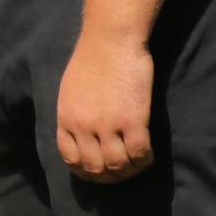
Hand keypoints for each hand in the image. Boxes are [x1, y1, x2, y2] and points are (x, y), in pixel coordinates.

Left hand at [56, 33, 155, 182]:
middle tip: (122, 173)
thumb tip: (82, 134)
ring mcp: (107, 125)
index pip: (71, 159)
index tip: (98, 171)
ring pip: (118, 166)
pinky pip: (139, 154)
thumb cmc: (92, 57)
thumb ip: (74, 113)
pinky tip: (148, 155)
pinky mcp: (133, 120)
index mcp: (66, 118)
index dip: (85, 171)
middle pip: (95, 168)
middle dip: (109, 178)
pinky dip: (145, 160)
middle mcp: (83, 126)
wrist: (110, 38)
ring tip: (137, 165)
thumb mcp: (70, 89)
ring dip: (129, 171)